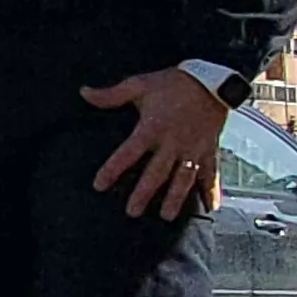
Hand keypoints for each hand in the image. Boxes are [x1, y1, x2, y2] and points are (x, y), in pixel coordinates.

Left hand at [82, 69, 229, 219]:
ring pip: (183, 178)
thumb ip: (111, 95)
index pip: (128, 153)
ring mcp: (193, 149)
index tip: (99, 185)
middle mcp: (172, 143)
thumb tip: (84, 92)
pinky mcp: (209, 150)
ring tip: (166, 215)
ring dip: (175, 198)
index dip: (113, 169)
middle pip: (156, 172)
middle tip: (132, 212)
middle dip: (144, 193)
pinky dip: (212, 190)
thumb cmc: (173, 83)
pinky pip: (212, 173)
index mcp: (152, 128)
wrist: (212, 81)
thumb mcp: (140, 85)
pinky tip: (211, 207)